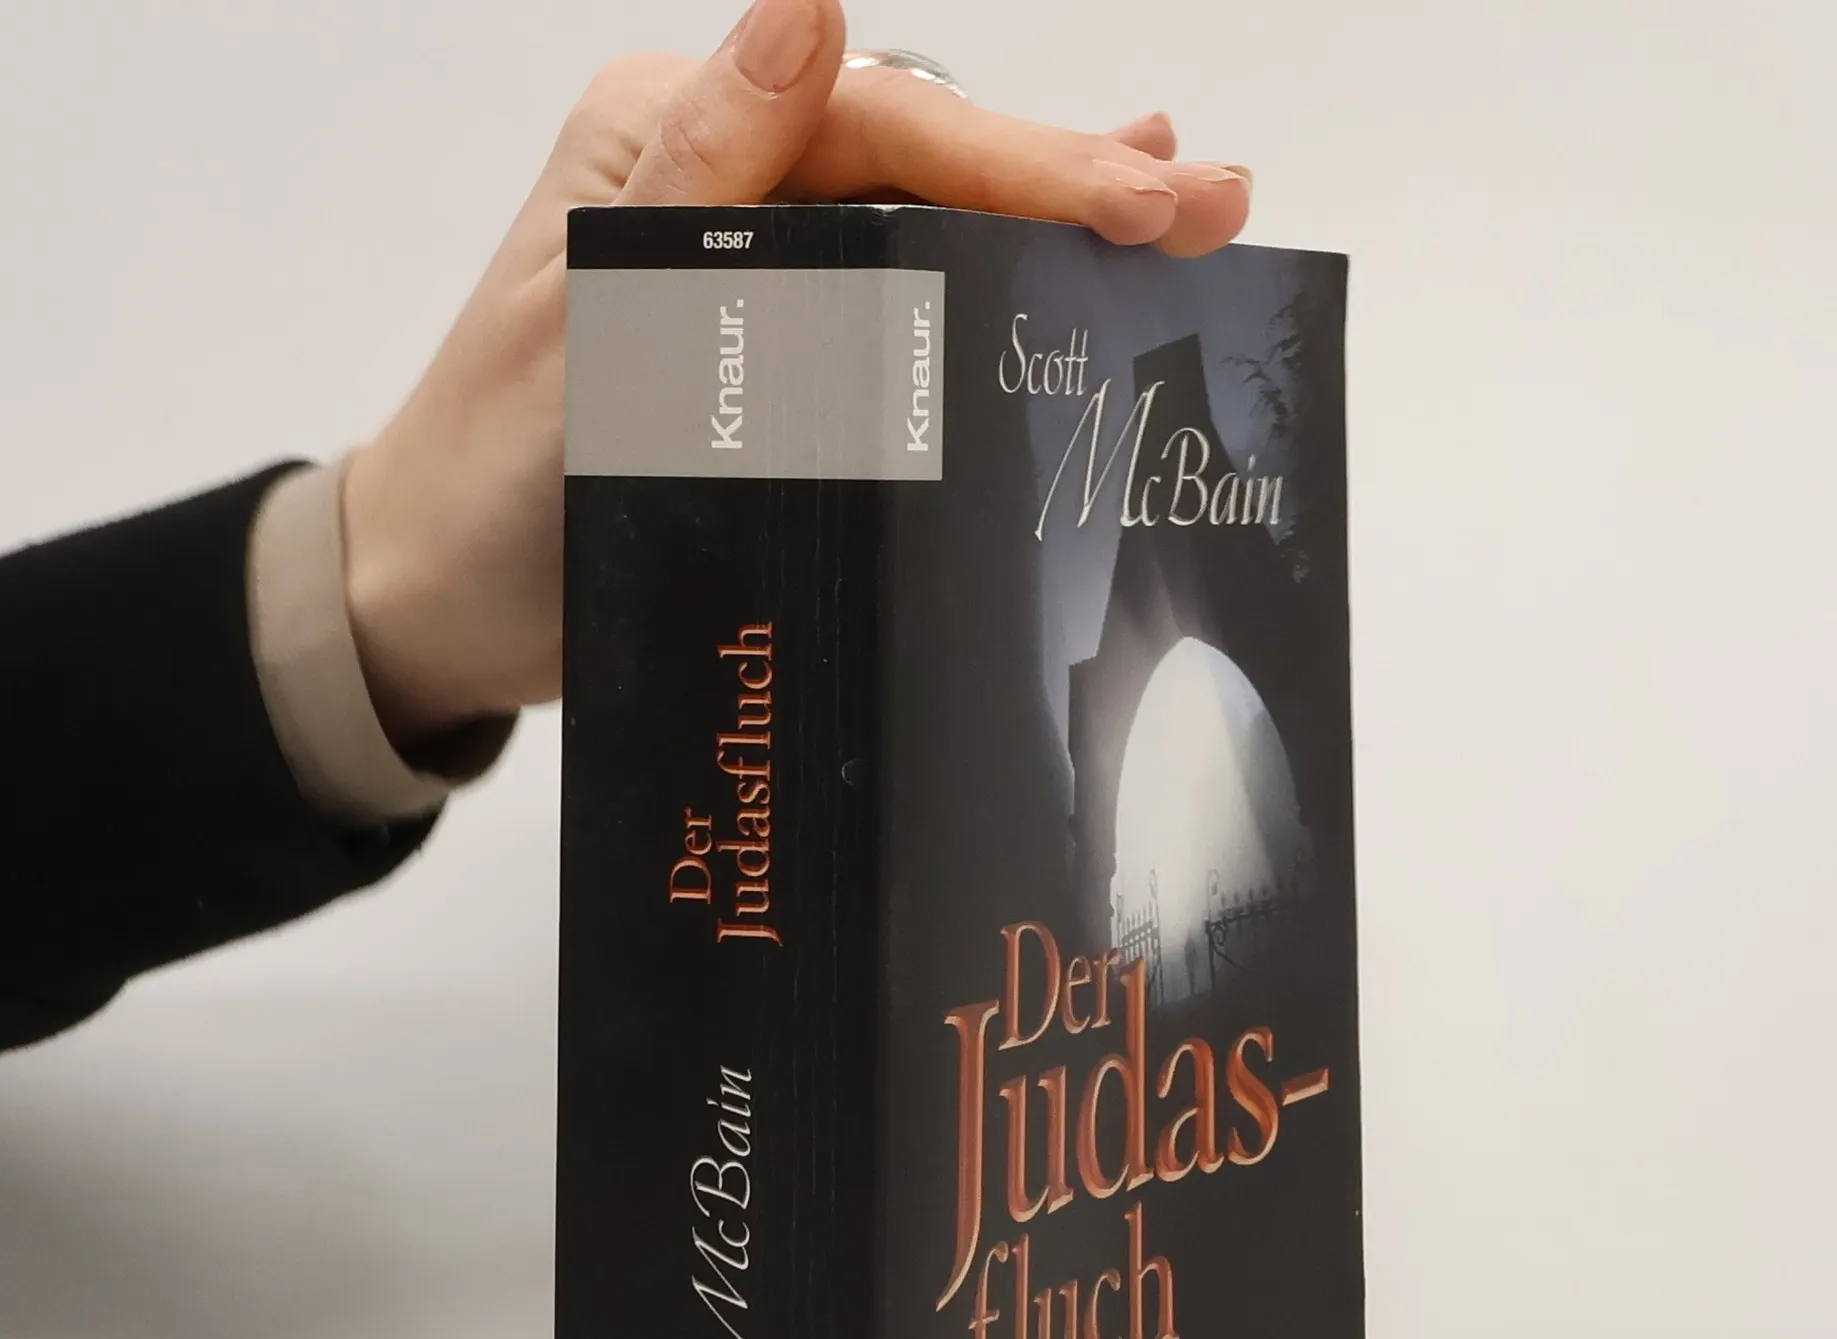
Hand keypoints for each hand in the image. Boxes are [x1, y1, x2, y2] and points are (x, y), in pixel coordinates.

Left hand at [341, 0, 1253, 743]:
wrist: (441, 603)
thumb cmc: (490, 480)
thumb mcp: (589, 321)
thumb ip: (704, 175)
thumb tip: (808, 4)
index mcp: (672, 147)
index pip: (882, 129)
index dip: (1023, 164)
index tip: (1142, 201)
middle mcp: (722, 189)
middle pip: (926, 161)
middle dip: (1074, 181)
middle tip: (1217, 201)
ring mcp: (753, 272)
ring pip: (930, 222)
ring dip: (1057, 219)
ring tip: (1182, 214)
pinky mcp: (771, 353)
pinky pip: (900, 301)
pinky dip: (991, 286)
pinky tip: (1069, 274)